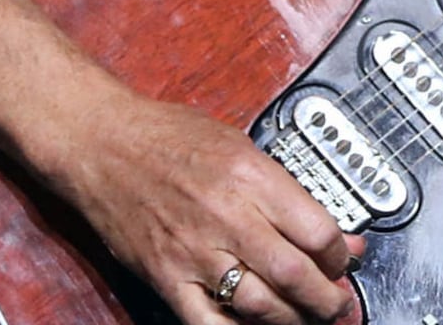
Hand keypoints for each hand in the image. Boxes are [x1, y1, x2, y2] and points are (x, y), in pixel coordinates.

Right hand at [31, 86, 363, 324]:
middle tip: (338, 305)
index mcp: (249, 175)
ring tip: (305, 318)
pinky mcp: (166, 276)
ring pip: (262, 307)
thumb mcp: (235, 143)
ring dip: (294, 320)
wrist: (98, 142)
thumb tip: (334, 232)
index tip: (343, 261)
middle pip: (297, 276)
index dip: (340, 255)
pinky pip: (209, 322)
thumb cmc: (164, 136)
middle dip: (329, 300)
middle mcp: (226, 215)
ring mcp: (194, 251)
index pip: (318, 231)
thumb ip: (284, 189)